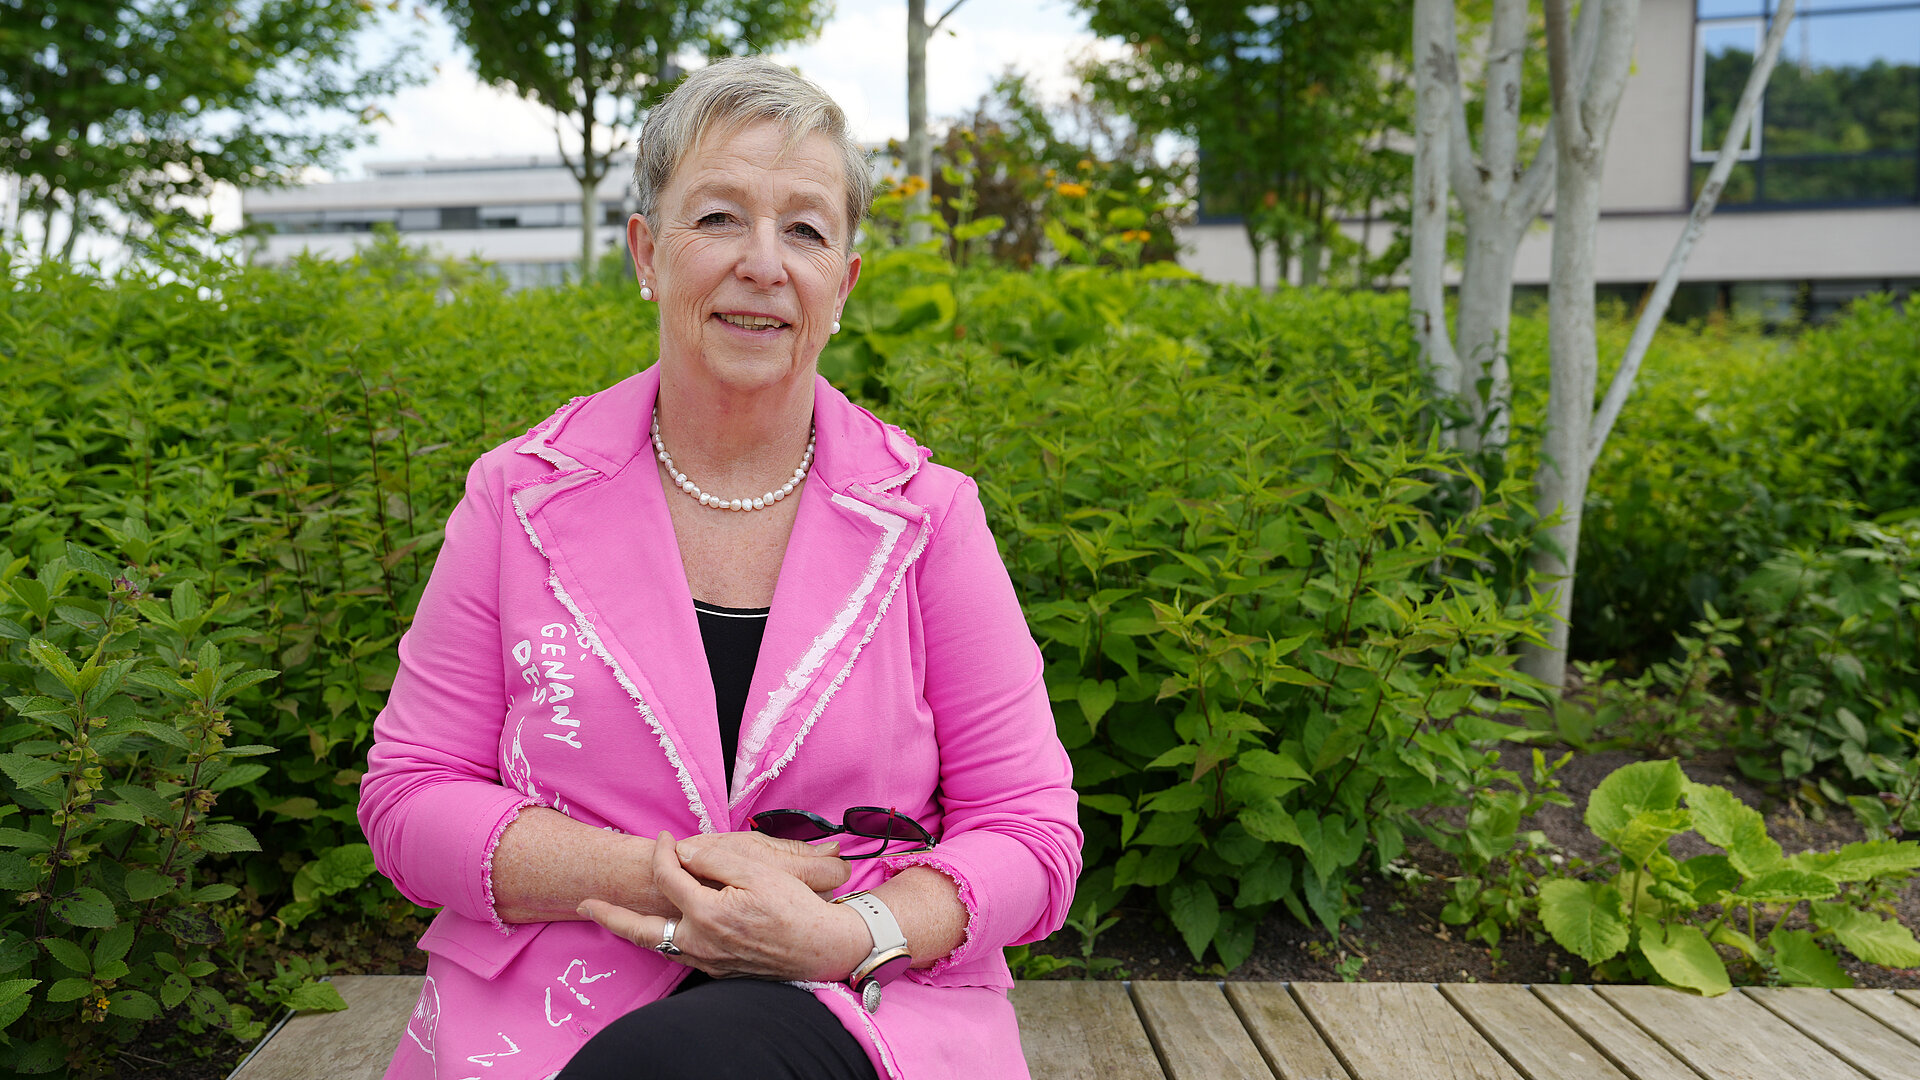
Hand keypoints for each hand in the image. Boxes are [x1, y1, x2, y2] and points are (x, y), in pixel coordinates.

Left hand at [579, 831, 869, 981]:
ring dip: (633, 930)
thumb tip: (684, 852)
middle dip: (610, 916)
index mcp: (708, 913)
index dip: (665, 852)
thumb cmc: (797, 907)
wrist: (824, 948)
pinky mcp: (719, 970)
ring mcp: (708, 960)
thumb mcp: (760, 870)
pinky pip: (680, 953)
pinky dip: (662, 939)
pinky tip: (662, 929)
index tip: (667, 837)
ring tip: (611, 919)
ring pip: (660, 944)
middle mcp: (700, 942)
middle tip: (584, 904)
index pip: (671, 876)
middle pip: (642, 930)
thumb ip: (716, 858)